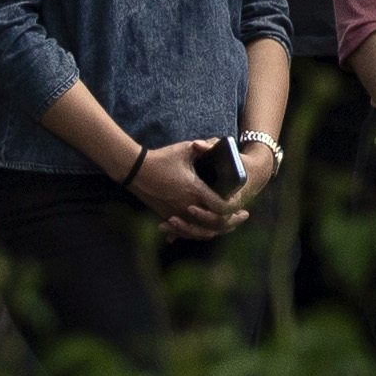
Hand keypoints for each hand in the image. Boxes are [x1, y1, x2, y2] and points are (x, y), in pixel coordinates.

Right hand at [124, 138, 242, 239]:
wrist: (133, 170)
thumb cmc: (160, 158)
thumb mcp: (184, 149)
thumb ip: (205, 146)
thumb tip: (218, 142)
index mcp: (194, 190)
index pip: (221, 207)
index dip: (234, 209)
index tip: (242, 206)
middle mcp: (186, 206)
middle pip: (215, 225)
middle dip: (231, 223)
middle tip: (242, 216)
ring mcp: (175, 213)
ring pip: (201, 231)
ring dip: (216, 230)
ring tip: (226, 225)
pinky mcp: (166, 216)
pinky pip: (186, 231)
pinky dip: (197, 232)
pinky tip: (205, 230)